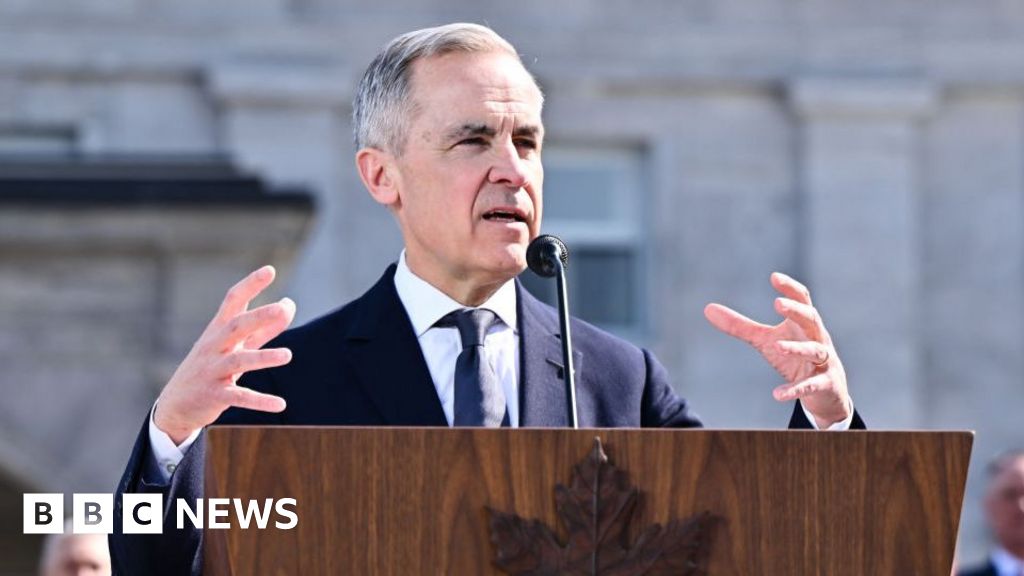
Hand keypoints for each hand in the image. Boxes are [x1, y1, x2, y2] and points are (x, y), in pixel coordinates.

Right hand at [154, 266, 295, 443]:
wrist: (176, 405)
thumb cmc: (211, 367)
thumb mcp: (235, 346)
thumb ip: (263, 328)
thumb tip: (289, 306)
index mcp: (218, 330)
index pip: (233, 301)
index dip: (250, 285)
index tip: (270, 270)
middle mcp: (214, 346)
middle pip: (236, 327)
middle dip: (259, 316)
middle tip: (282, 308)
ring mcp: (212, 371)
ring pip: (238, 361)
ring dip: (264, 358)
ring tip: (288, 355)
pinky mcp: (214, 395)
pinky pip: (239, 397)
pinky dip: (260, 401)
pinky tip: (280, 404)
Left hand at [703, 272, 851, 427]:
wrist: (826, 392)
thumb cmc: (794, 358)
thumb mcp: (765, 340)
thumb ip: (740, 326)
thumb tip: (707, 308)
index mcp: (803, 324)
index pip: (802, 299)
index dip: (790, 288)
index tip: (774, 277)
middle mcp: (817, 338)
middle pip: (812, 319)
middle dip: (796, 311)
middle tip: (777, 303)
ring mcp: (824, 361)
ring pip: (815, 351)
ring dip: (798, 348)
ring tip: (778, 346)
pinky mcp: (825, 384)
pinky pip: (810, 385)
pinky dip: (794, 389)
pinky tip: (777, 394)